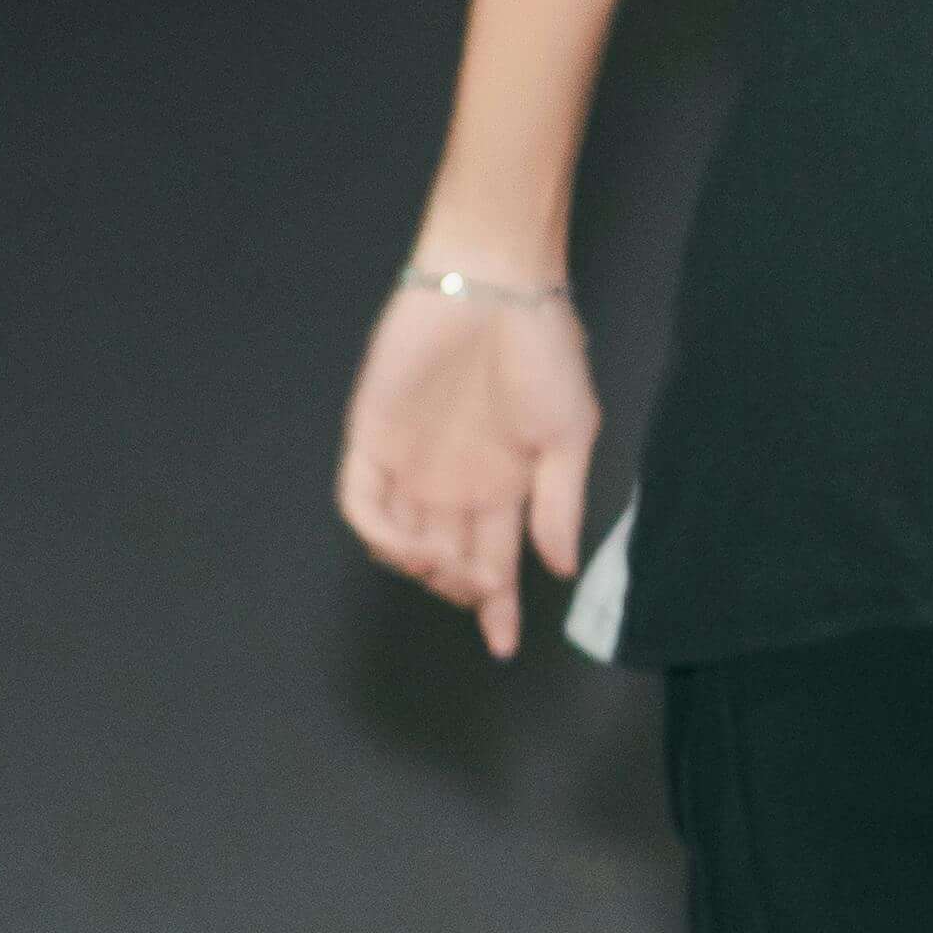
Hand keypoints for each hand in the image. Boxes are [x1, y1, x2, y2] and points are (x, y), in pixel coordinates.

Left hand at [337, 280, 599, 658]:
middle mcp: (454, 485)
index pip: (497, 563)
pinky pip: (362, 504)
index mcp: (504, 486)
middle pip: (449, 562)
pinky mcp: (371, 440)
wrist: (494, 286)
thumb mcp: (570, 434)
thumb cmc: (544, 351)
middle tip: (479, 587)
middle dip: (461, 588)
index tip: (504, 646)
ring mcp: (410, 466)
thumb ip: (559, 505)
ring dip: (421, 568)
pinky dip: (380, 532)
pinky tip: (405, 541)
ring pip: (401, 543)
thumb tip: (560, 569)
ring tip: (443, 564)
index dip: (499, 608)